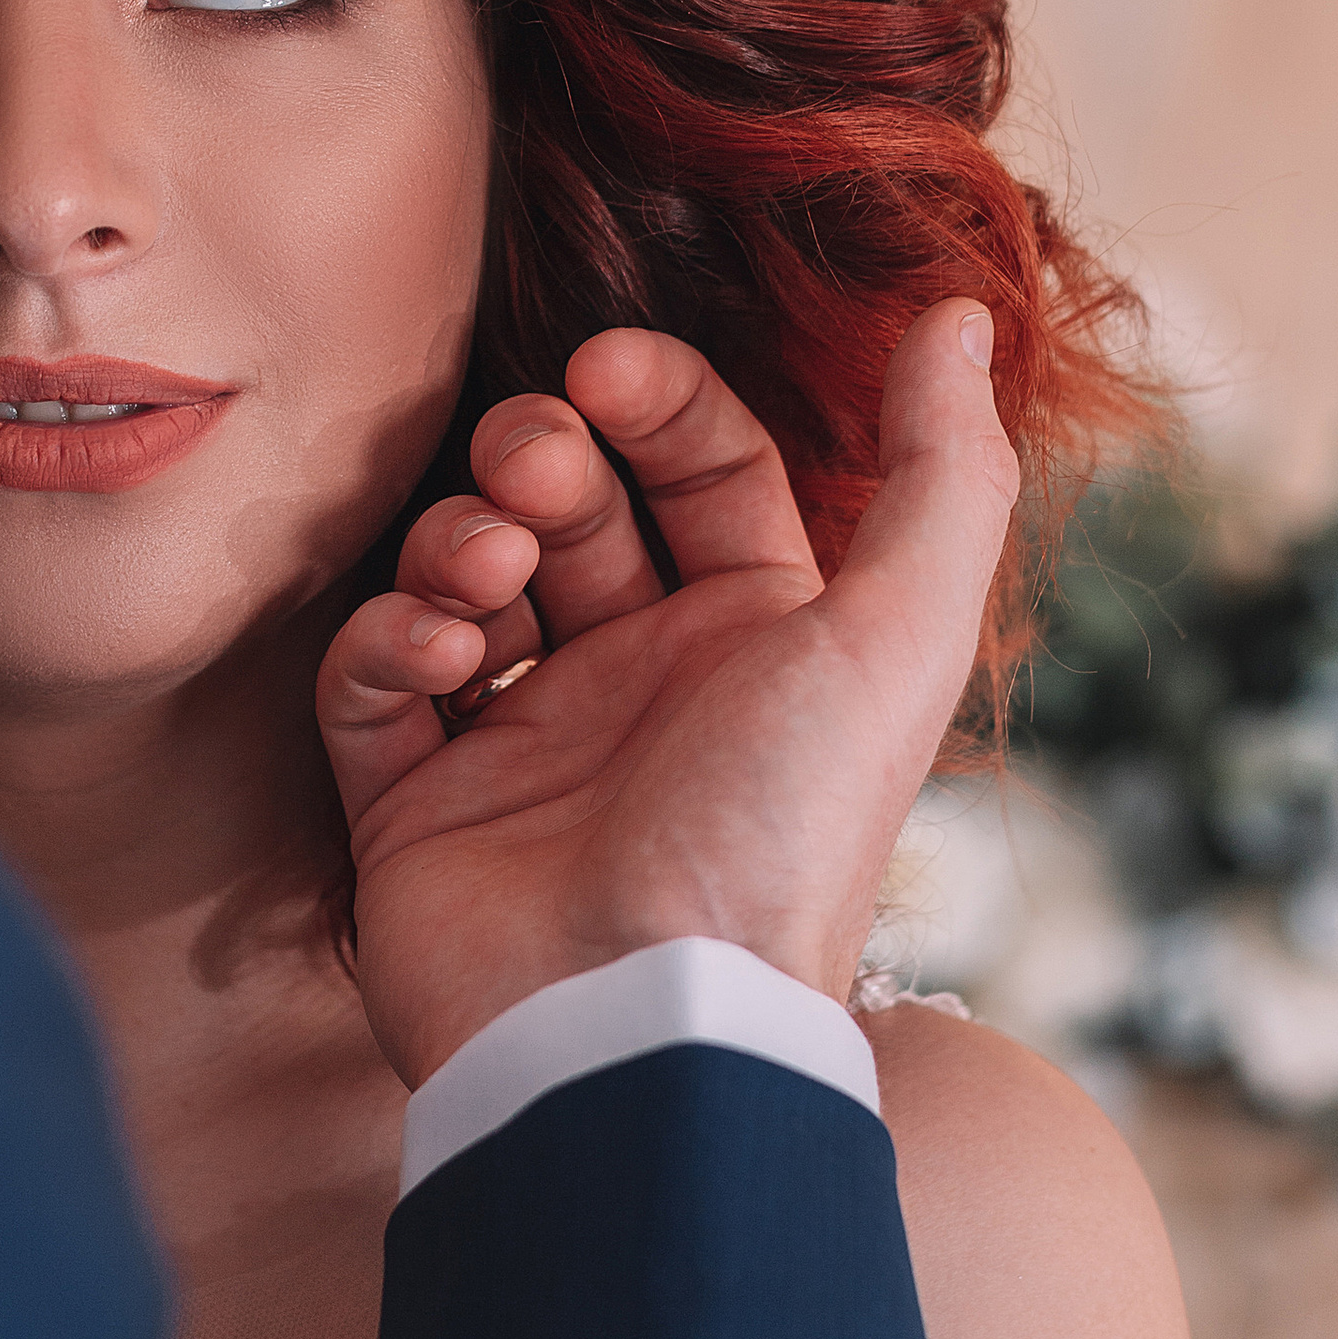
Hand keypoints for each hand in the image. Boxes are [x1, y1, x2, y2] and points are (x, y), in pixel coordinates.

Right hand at [317, 304, 1017, 1088]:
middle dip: (542, 456)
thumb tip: (963, 314)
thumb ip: (943, 472)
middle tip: (536, 469)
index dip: (654, 398)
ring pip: (467, 574)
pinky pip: (375, 685)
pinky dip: (390, 642)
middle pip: (571, 504)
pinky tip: (436, 654)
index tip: (604, 372)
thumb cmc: (776, 836)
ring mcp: (524, 743)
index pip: (701, 466)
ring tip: (488, 574)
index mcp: (757, 641)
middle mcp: (643, 683)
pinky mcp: (417, 808)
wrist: (637, 1024)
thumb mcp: (896, 639)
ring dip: (463, 540)